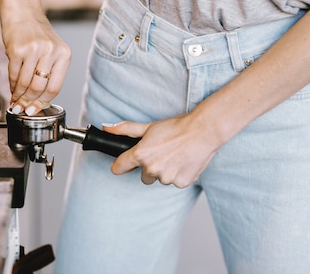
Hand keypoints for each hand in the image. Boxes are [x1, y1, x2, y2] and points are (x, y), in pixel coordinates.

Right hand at [2, 12, 70, 115]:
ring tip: (15, 102)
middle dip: (28, 103)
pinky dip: (12, 86)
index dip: (43, 103)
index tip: (35, 111)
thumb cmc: (37, 33)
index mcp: (64, 54)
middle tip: (22, 110)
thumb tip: (39, 100)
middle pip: (39, 88)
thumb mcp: (51, 51)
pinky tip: (11, 90)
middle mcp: (51, 52)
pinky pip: (14, 75)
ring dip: (18, 96)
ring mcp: (33, 50)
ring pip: (25, 84)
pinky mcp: (17, 49)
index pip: (55, 87)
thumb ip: (49, 73)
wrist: (22, 12)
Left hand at [107, 114, 222, 188]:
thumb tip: (106, 128)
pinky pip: (175, 182)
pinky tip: (184, 161)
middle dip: (150, 167)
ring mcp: (166, 178)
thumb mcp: (149, 126)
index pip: (118, 168)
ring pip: (160, 179)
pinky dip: (178, 174)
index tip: (125, 164)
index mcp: (140, 155)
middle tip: (162, 153)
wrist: (202, 131)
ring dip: (165, 171)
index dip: (121, 165)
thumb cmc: (176, 127)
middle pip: (143, 176)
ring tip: (175, 155)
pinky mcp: (180, 183)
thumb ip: (125, 129)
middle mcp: (151, 169)